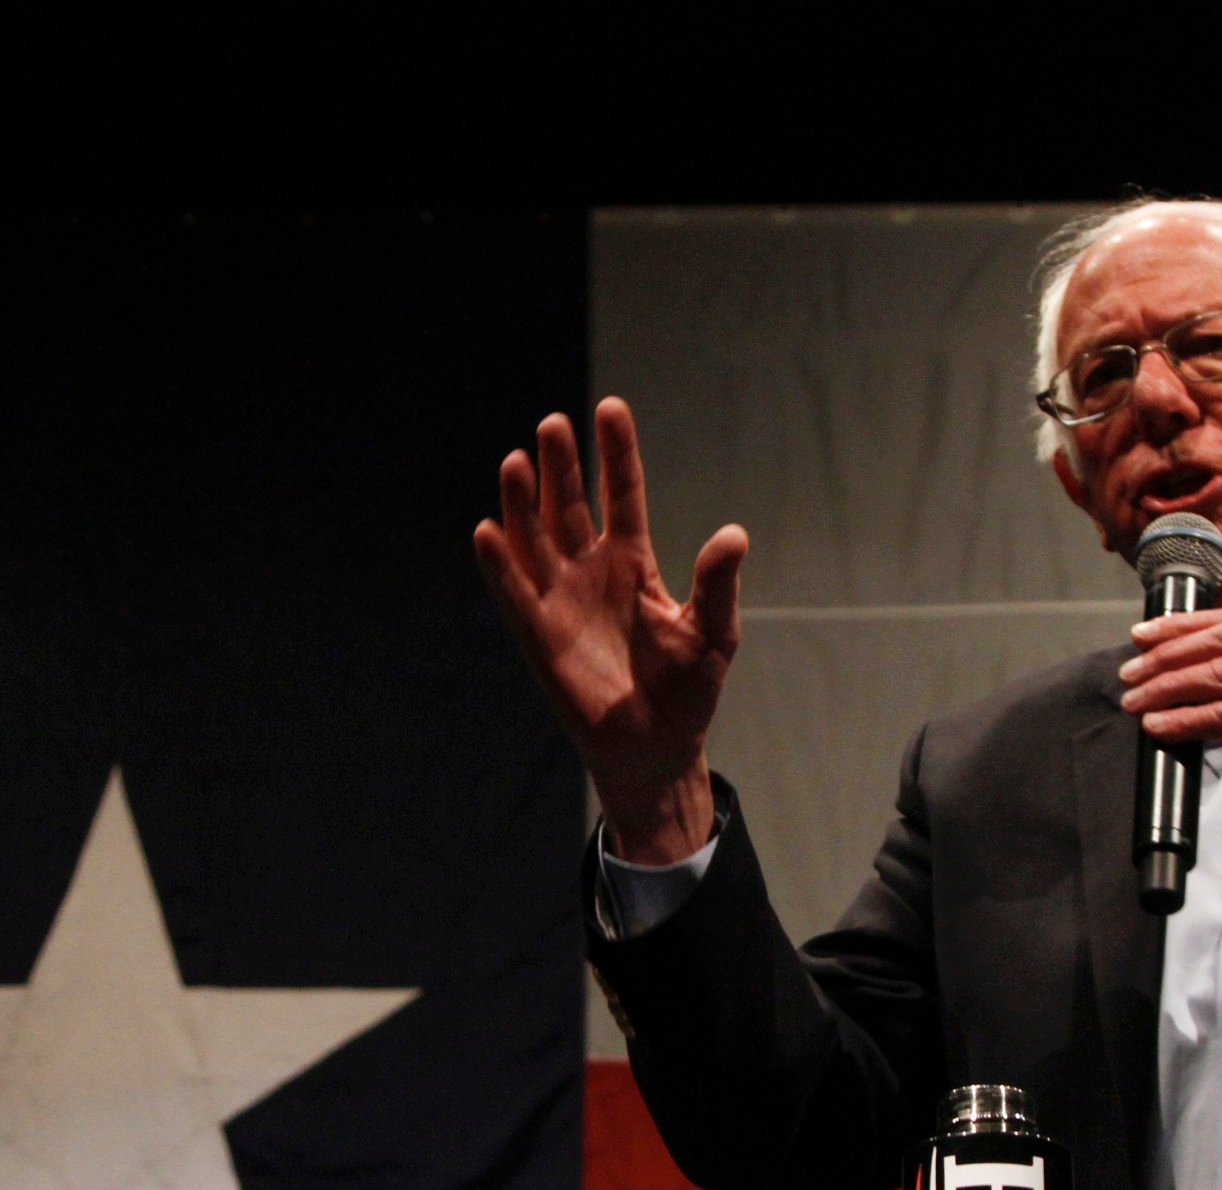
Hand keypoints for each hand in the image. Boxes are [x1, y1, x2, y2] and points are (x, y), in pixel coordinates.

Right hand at [473, 396, 748, 864]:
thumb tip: (733, 534)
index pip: (622, 494)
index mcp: (634, 562)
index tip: (610, 408)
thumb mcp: (713, 633)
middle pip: (569, 505)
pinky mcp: (538, 636)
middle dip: (562, 466)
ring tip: (518, 461)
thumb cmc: (688, 692)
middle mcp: (591, 571)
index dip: (616, 453)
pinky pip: (514, 593)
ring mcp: (560, 600)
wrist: (656, 750)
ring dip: (523, 501)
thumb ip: (717, 584)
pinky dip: (499, 564)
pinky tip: (489, 530)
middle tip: (555, 424)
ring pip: (534, 538)